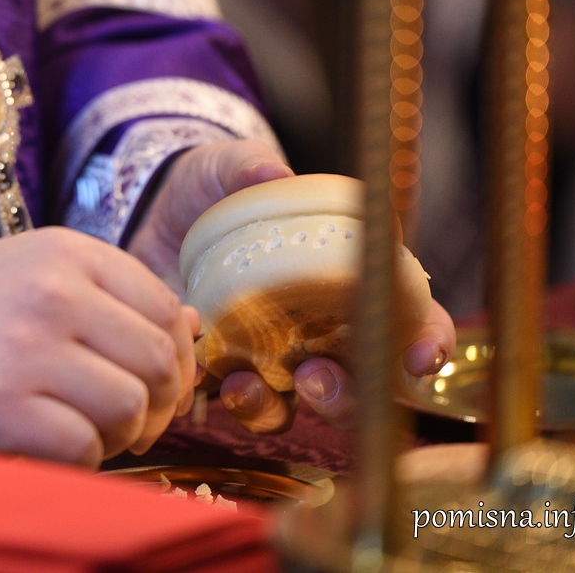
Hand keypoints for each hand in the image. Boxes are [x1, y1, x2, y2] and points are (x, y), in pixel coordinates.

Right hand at [0, 227, 200, 467]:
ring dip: (116, 434)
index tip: (152, 381)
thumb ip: (111, 297)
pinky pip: (84, 448)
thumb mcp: (34, 275)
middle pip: (158, 362)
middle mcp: (53, 293)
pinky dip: (75, 459)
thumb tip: (193, 326)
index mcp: (66, 252)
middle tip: (124, 419)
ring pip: (130, 408)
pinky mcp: (1, 411)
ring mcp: (27, 351)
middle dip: (155, 404)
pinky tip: (43, 444)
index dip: (174, 357)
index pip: (165, 308)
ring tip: (78, 428)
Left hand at [124, 138, 456, 433]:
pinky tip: (211, 382)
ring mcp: (275, 355)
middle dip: (351, 395)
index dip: (426, 340)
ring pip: (302, 408)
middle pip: (363, 382)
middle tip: (317, 376)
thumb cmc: (209, 187)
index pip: (411, 316)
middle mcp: (321, 327)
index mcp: (347, 276)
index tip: (419, 355)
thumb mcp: (227, 168)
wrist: (147, 210)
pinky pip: (241, 403)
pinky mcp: (225, 368)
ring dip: (285, 408)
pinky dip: (233, 403)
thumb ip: (251, 166)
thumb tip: (274, 174)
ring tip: (248, 386)